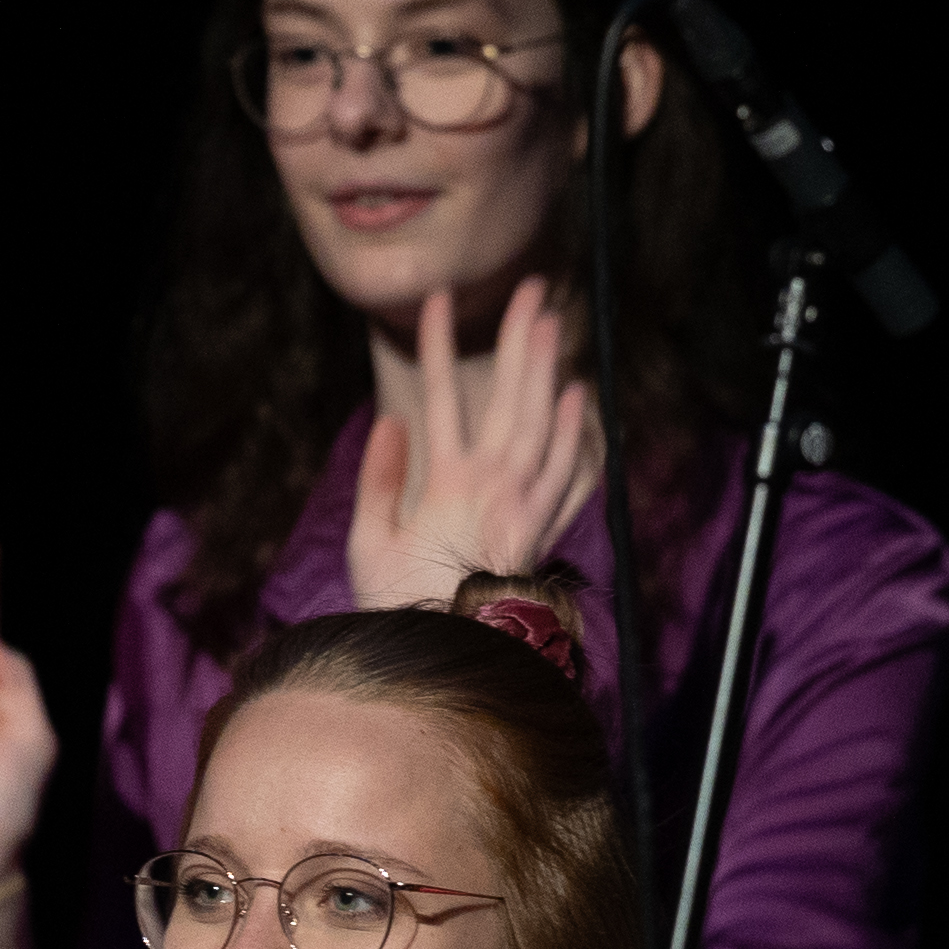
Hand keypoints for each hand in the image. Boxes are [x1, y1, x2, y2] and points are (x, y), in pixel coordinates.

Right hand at [346, 277, 604, 613]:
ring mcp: (526, 506)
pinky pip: (569, 473)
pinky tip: (579, 399)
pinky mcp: (543, 529)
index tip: (435, 299)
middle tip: (532, 289)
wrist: (456, 659)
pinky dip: (577, 434)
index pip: (438, 398)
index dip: (435, 345)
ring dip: (550, 372)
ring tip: (556, 324)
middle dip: (520, 340)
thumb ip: (379, 481)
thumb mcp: (369, 546)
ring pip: (544, 424)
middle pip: (509, 397)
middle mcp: (494, 486)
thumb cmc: (402, 608)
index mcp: (445, 486)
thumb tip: (390, 420)